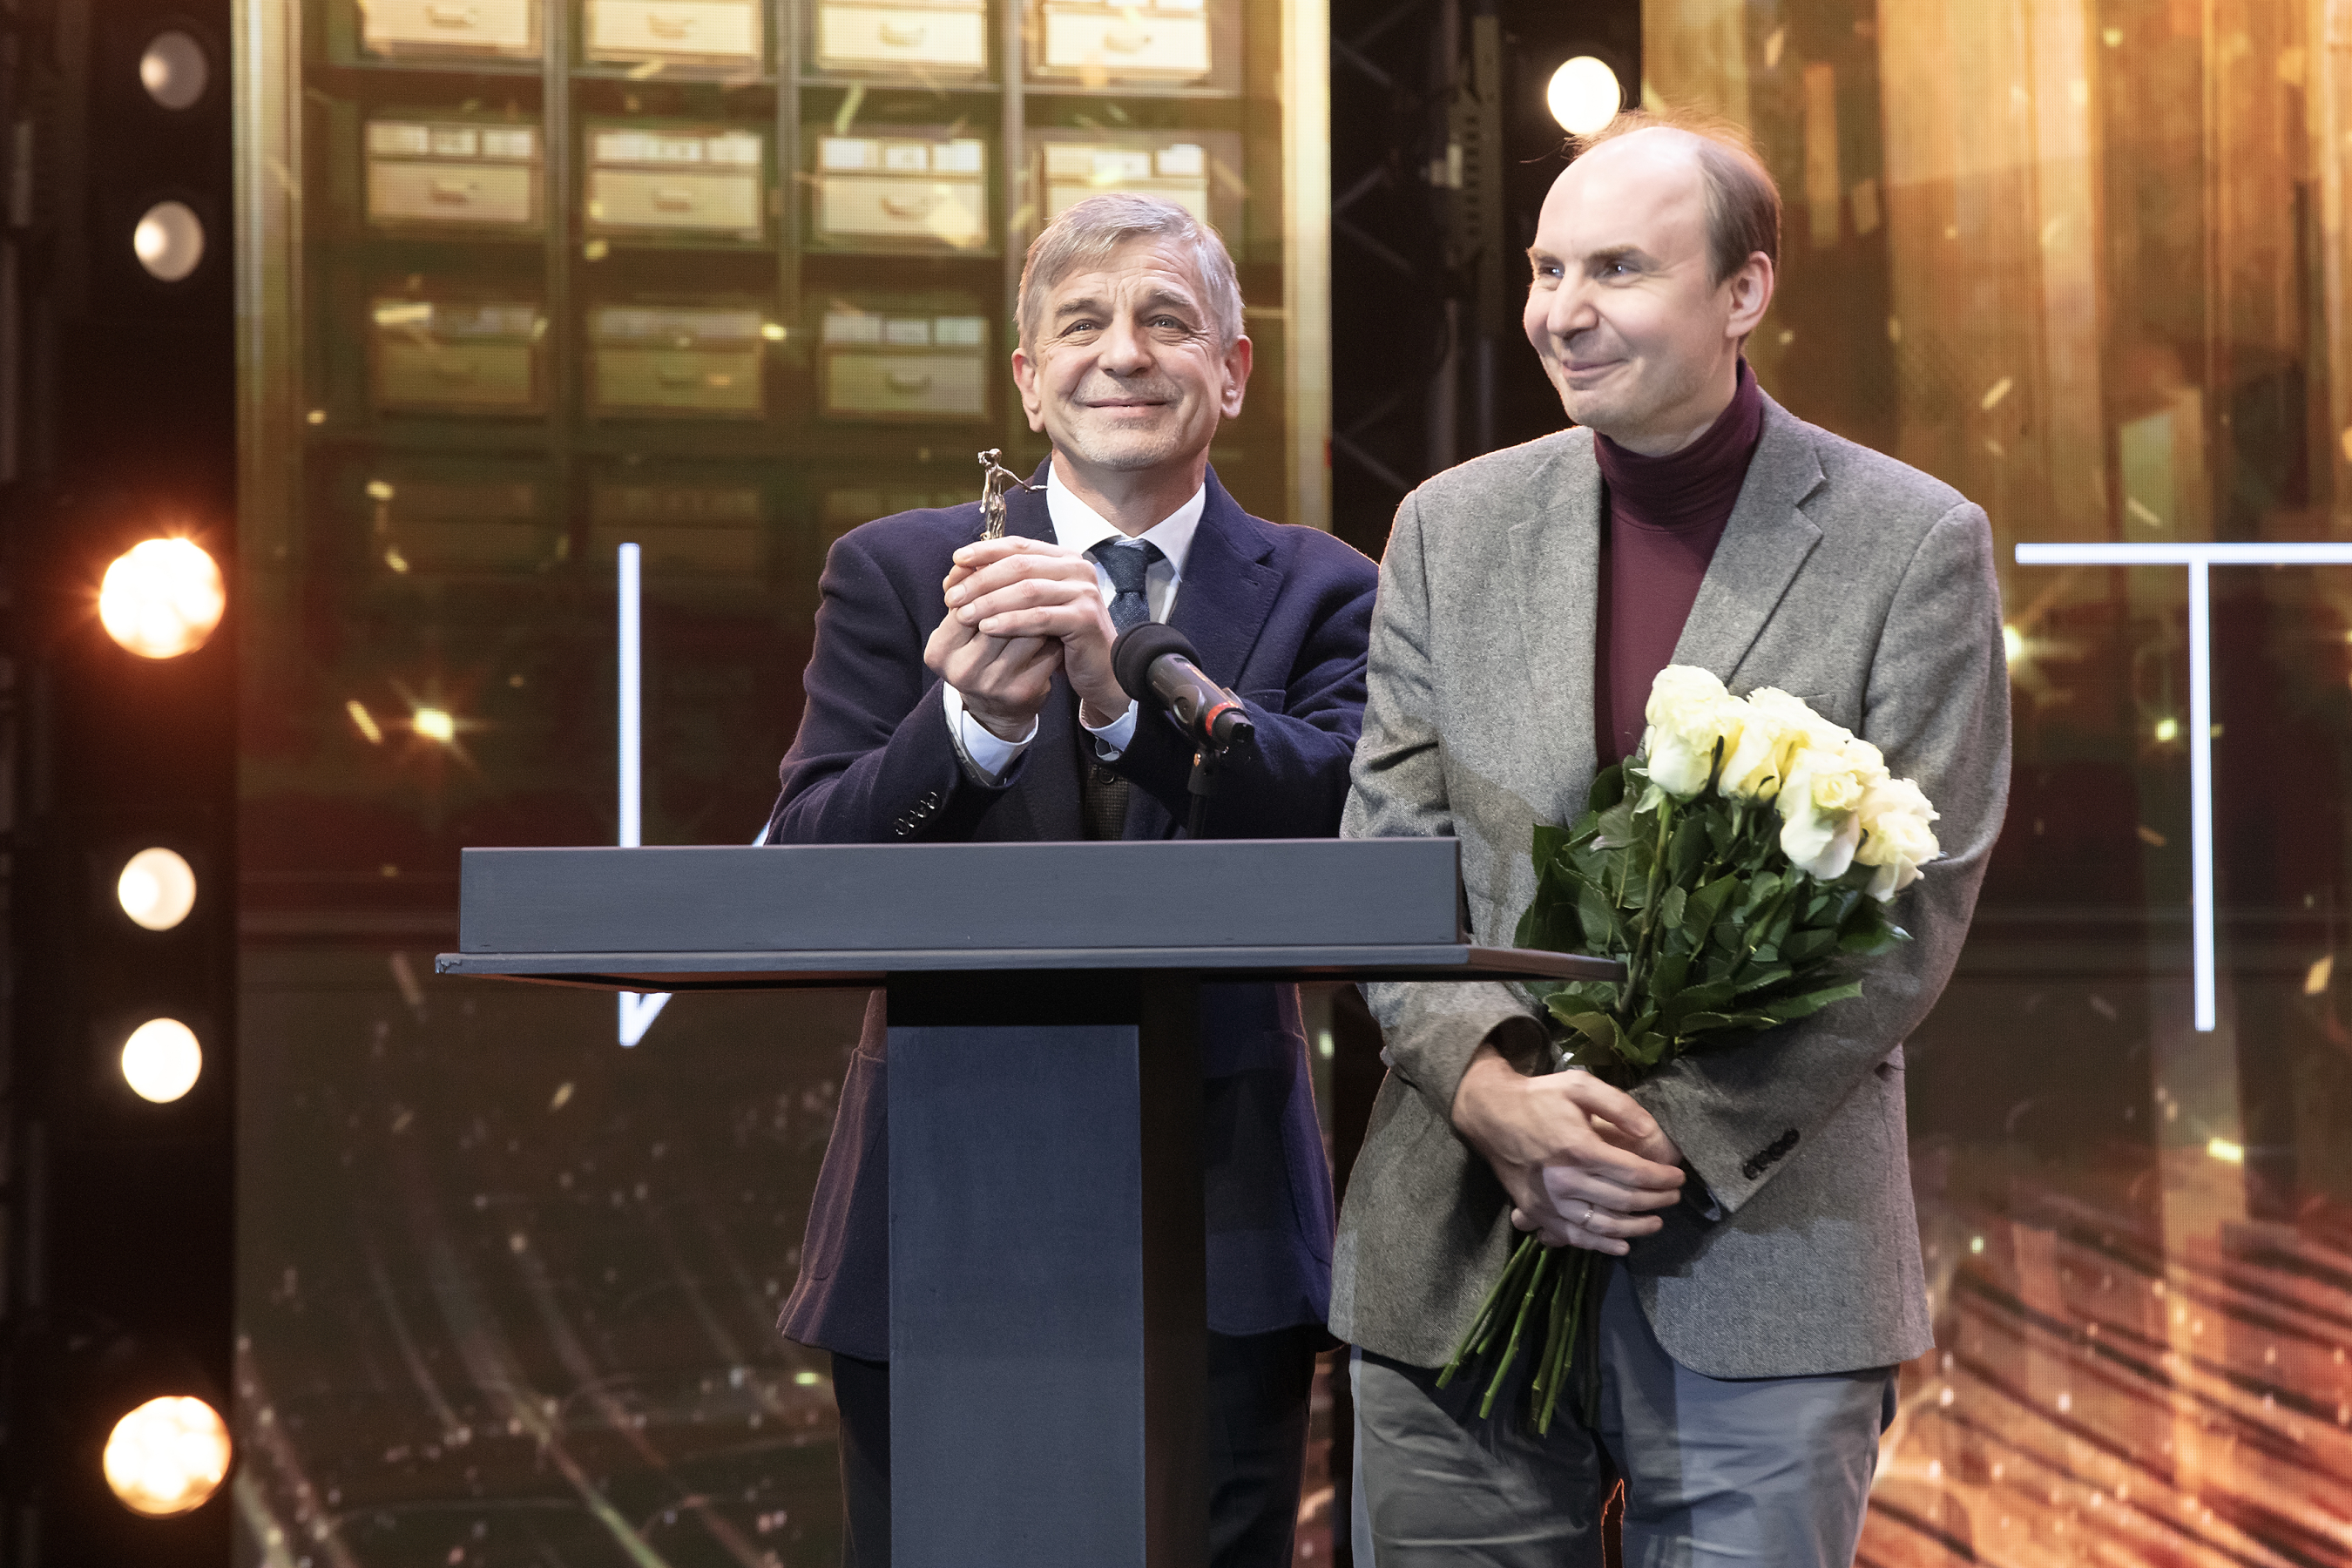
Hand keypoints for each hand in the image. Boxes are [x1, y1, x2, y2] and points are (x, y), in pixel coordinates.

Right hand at [925, 562, 1062, 738]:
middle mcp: (963, 670)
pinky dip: (1054, 636)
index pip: (967, 603)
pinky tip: (1058, 627)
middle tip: (1039, 576)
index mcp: (940, 650)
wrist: (995, 707)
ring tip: (1050, 599)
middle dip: (1019, 595)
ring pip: (1026, 632)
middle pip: (998, 616)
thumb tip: (977, 555)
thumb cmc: (980, 654)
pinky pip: (1046, 652)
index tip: (1009, 568)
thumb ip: (967, 593)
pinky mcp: (1024, 692)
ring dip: (1041, 612)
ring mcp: (994, 684)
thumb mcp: (963, 626)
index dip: (989, 583)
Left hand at [945, 537, 1126, 724]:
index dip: (985, 551)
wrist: (1102, 669)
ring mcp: (1084, 592)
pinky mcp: (1085, 618)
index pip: (1019, 545)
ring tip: (963, 615)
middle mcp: (1077, 568)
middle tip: (953, 596)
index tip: (955, 562)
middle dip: (981, 579)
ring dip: (990, 601)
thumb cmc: (1063, 638)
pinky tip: (987, 629)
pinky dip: (1010, 621)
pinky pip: (1040, 617)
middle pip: (1020, 565)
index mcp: (1063, 559)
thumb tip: (958, 574)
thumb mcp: (1033, 606)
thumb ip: (1005, 587)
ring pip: (1027, 590)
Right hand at [1449, 1039, 1685, 1253]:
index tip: (1678, 1177)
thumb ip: (1619, 1105)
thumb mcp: (1579, 1085)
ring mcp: (1549, 1201)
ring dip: (1636, 1227)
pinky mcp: (1538, 1212)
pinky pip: (1574, 1237)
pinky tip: (1622, 1244)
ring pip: (1603, 1225)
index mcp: (1578, 1148)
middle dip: (1657, 1200)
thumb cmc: (1538, 1098)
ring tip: (1656, 1221)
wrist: (1489, 1114)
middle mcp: (1564, 1180)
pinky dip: (1602, 1246)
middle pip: (1623, 1200)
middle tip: (1673, 1196)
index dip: (1662, 1178)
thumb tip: (1651, 1132)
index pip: (1634, 1173)